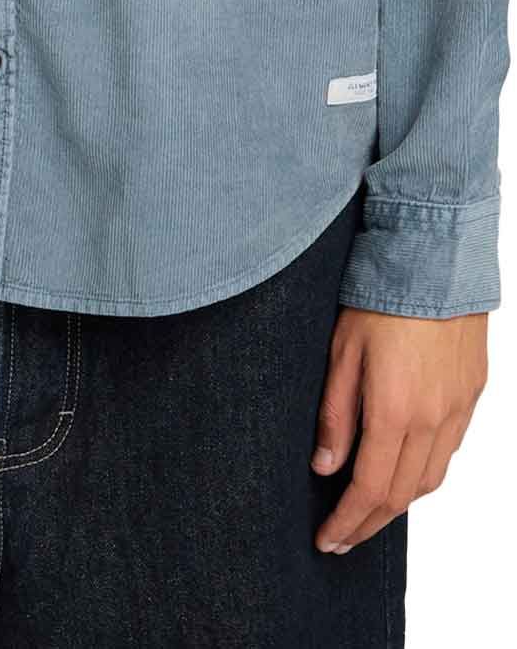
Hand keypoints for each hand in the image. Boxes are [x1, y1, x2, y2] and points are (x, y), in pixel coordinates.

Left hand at [310, 305, 488, 551]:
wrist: (435, 259)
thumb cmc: (381, 298)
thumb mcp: (341, 353)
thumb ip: (335, 415)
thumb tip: (325, 466)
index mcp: (395, 412)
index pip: (370, 489)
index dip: (347, 521)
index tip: (327, 539)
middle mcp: (432, 420)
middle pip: (402, 495)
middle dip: (369, 523)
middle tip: (343, 538)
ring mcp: (457, 409)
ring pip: (430, 479)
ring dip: (399, 503)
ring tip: (369, 511)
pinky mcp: (471, 394)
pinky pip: (448, 451)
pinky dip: (424, 473)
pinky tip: (405, 470)